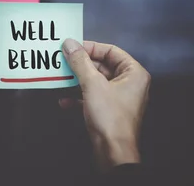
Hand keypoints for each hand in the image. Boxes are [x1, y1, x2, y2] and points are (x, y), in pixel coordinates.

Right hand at [60, 39, 150, 170]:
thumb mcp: (92, 84)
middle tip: (63, 60)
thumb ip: (80, 62)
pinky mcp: (108, 110)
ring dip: (76, 80)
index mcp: (134, 74)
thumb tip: (70, 44)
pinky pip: (91, 96)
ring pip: (94, 81)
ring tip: (61, 78)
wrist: (112, 150)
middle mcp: (129, 84)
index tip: (73, 47)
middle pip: (101, 65)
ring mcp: (118, 97)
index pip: (111, 50)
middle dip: (81, 65)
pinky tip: (64, 100)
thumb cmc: (111, 118)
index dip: (91, 47)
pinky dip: (78, 96)